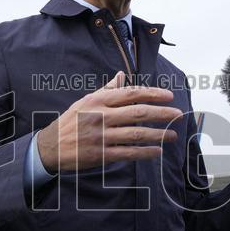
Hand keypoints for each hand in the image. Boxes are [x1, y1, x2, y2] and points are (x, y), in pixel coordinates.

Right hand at [36, 71, 181, 171]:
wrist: (51, 146)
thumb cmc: (71, 121)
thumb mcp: (86, 101)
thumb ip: (107, 90)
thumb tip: (122, 75)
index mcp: (99, 100)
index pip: (132, 93)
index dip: (153, 94)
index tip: (169, 97)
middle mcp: (101, 116)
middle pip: (139, 112)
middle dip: (162, 113)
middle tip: (178, 115)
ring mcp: (102, 136)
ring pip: (137, 133)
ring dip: (158, 134)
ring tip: (173, 135)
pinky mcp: (101, 154)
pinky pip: (129, 152)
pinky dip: (145, 152)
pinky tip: (157, 151)